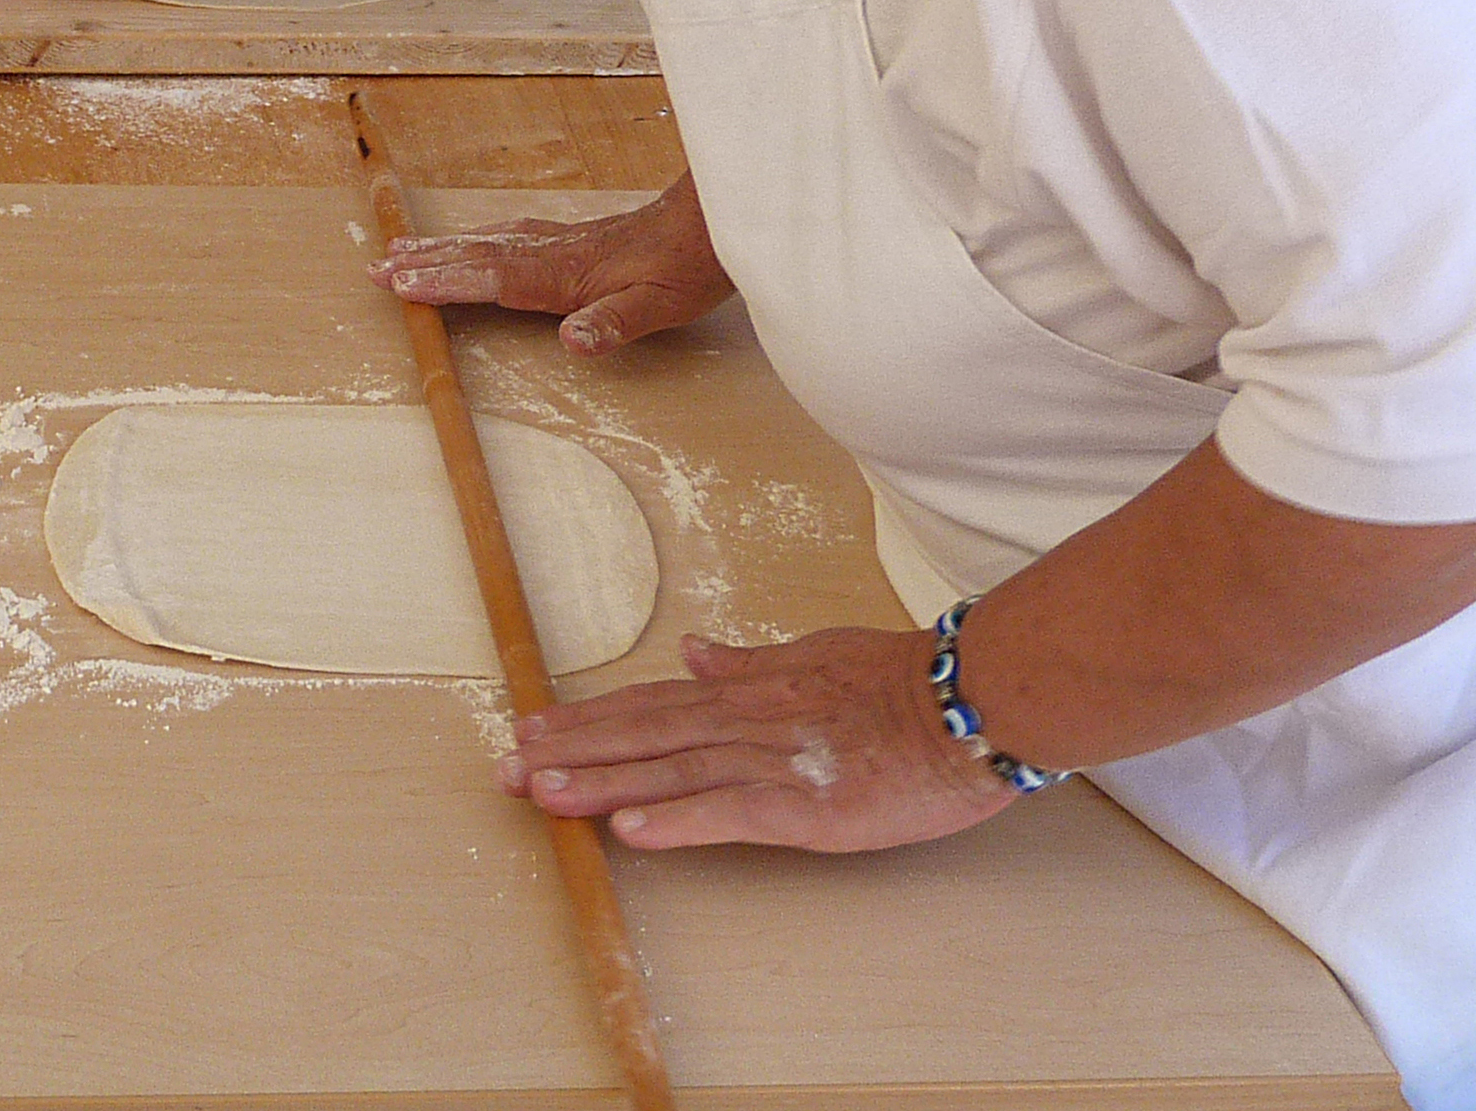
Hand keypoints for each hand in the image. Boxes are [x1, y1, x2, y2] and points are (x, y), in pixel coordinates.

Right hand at [370, 175, 732, 352]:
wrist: (716, 224)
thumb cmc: (688, 268)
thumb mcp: (659, 307)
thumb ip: (613, 324)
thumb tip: (572, 342)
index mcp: (564, 274)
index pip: (492, 279)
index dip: (446, 283)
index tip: (400, 285)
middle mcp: (553, 252)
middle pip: (477, 256)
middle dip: (425, 264)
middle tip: (375, 267)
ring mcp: (561, 241)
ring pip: (488, 242)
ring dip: (443, 249)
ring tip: (401, 250)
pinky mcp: (574, 238)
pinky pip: (509, 236)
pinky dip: (477, 240)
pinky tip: (472, 241)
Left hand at [500, 628, 1018, 851]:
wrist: (976, 699)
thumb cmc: (903, 682)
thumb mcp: (814, 655)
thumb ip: (750, 662)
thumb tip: (691, 651)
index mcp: (747, 691)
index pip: (650, 704)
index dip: (588, 718)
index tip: (532, 728)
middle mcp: (746, 721)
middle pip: (643, 735)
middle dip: (570, 753)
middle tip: (506, 770)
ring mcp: (774, 762)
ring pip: (671, 771)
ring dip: (602, 783)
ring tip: (542, 795)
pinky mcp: (809, 806)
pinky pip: (731, 812)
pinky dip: (678, 820)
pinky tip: (631, 831)